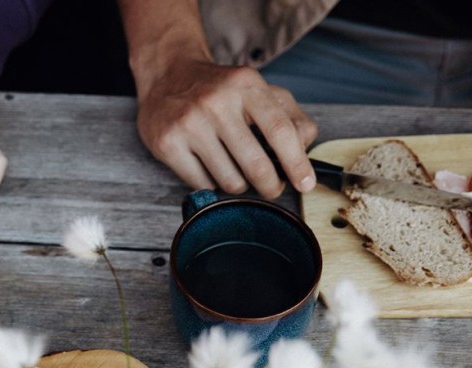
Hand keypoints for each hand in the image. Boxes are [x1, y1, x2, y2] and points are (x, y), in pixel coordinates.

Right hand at [134, 60, 317, 197]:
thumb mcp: (258, 90)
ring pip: (229, 181)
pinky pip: (202, 183)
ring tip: (235, 171)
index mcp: (245, 86)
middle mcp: (216, 103)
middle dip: (270, 185)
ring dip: (239, 184)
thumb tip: (304, 146)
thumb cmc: (219, 89)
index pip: (279, 130)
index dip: (296, 162)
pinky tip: (209, 167)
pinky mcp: (168, 143)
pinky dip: (211, 183)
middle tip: (271, 188)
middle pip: (255, 164)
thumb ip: (290, 115)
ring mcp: (189, 124)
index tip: (305, 183)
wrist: (167, 75)